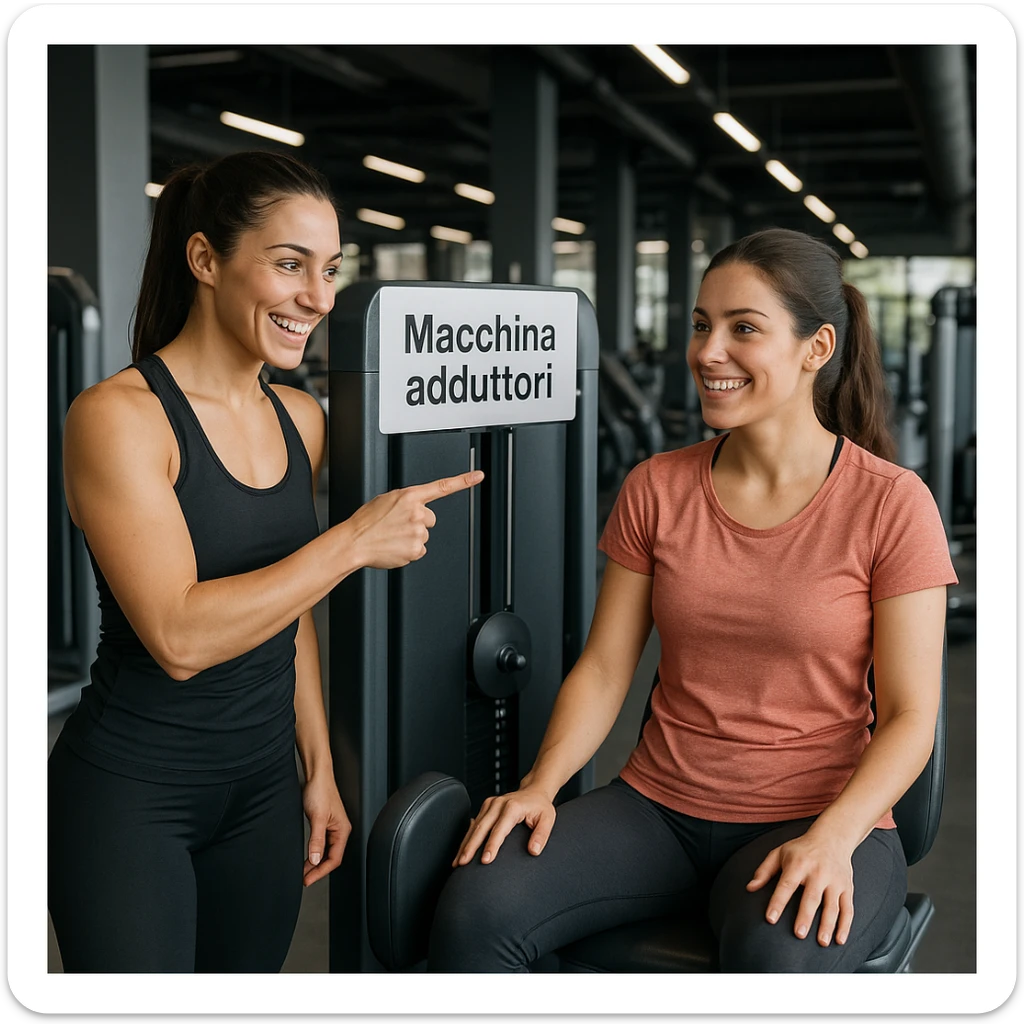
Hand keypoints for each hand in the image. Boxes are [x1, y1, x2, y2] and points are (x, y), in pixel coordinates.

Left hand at [301, 774, 351, 886]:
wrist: (316, 775)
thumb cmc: (320, 790)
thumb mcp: (317, 817)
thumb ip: (317, 840)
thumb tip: (316, 859)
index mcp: (342, 830)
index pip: (334, 859)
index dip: (321, 872)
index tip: (308, 879)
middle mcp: (339, 830)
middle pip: (331, 857)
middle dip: (318, 870)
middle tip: (304, 878)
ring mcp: (331, 827)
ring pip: (325, 852)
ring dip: (315, 862)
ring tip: (303, 870)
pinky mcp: (323, 824)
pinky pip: (321, 844)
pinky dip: (313, 853)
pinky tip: (306, 856)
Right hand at [345, 470, 483, 569]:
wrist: (354, 541)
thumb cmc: (367, 521)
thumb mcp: (386, 500)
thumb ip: (406, 502)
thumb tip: (415, 508)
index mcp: (410, 496)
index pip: (442, 486)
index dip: (463, 480)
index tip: (479, 475)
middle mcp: (418, 513)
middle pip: (431, 519)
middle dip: (418, 522)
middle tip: (398, 526)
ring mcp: (418, 532)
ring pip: (423, 535)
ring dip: (411, 537)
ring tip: (392, 536)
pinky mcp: (416, 550)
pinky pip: (419, 550)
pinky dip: (409, 550)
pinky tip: (394, 546)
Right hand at [452, 786, 555, 867]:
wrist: (534, 791)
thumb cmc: (540, 807)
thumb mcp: (548, 819)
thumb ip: (541, 835)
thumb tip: (533, 851)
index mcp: (512, 807)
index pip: (499, 829)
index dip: (491, 845)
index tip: (485, 860)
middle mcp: (498, 804)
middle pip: (481, 827)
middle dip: (470, 846)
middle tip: (463, 863)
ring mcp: (490, 804)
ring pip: (474, 826)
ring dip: (465, 844)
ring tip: (457, 862)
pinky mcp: (486, 808)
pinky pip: (474, 824)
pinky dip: (467, 838)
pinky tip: (461, 851)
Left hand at [746, 828, 855, 946]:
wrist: (832, 838)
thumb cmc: (801, 849)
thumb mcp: (780, 853)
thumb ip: (764, 871)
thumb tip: (750, 888)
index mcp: (798, 864)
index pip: (786, 885)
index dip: (778, 902)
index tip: (770, 918)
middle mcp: (818, 873)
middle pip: (811, 897)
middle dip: (805, 916)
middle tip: (798, 934)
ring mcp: (835, 881)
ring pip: (832, 906)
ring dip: (827, 925)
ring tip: (821, 942)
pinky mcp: (847, 888)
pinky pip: (848, 909)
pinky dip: (845, 926)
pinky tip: (839, 940)